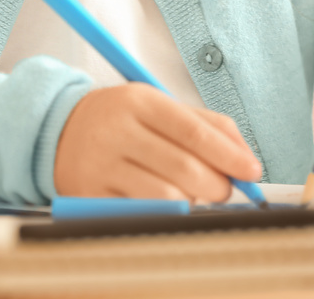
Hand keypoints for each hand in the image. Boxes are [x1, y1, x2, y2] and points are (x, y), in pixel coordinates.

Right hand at [53, 83, 261, 200]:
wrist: (61, 130)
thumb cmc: (124, 120)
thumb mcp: (160, 106)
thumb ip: (206, 124)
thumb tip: (246, 156)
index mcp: (139, 101)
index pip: (193, 130)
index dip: (229, 154)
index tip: (252, 171)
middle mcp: (117, 131)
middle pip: (183, 167)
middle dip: (217, 184)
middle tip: (225, 189)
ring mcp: (102, 165)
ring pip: (165, 195)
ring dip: (192, 201)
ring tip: (193, 194)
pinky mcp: (91, 196)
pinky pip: (143, 213)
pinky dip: (167, 213)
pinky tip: (168, 203)